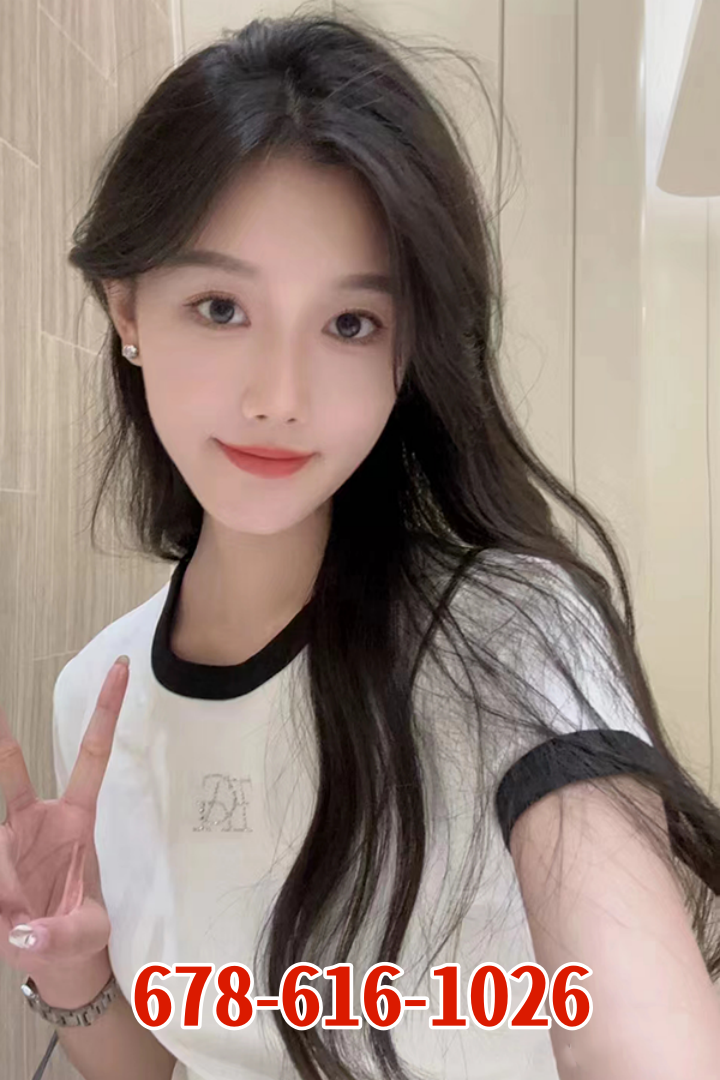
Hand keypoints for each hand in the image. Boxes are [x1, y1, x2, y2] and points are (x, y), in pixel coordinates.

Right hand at [0, 656, 128, 977]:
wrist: (53, 954)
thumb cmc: (79, 932)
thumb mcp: (83, 937)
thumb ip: (57, 937)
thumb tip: (23, 937)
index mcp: (76, 820)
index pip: (92, 756)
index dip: (105, 713)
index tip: (121, 669)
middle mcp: (38, 820)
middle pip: (13, 770)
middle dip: (1, 738)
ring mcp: (9, 837)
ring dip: (5, 887)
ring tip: (17, 920)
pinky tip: (9, 917)